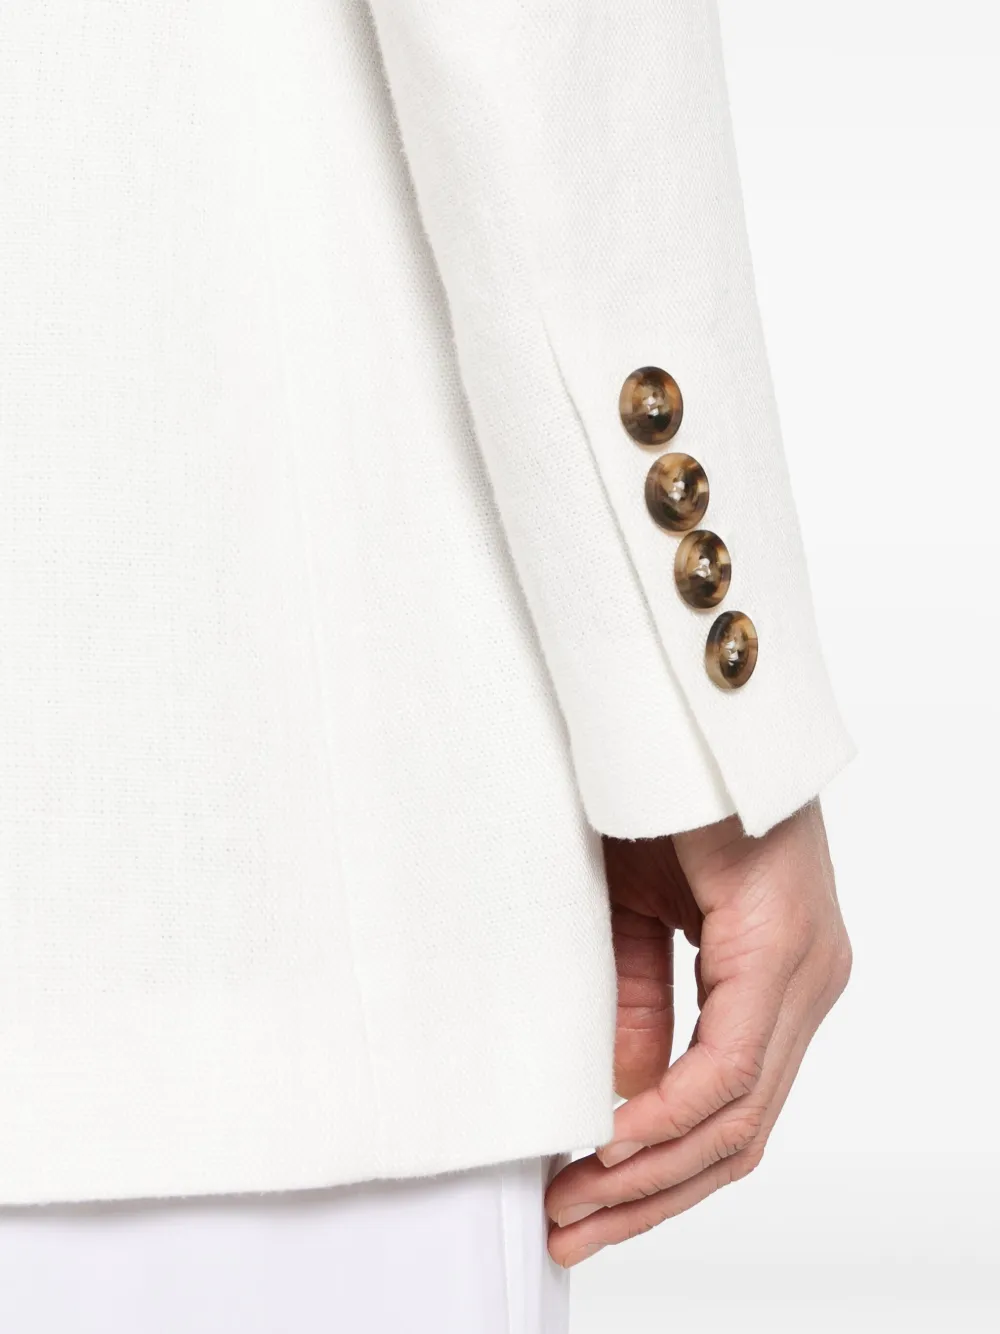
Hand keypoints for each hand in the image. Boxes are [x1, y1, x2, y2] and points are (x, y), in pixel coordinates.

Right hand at [545, 801, 850, 1266]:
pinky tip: (615, 1140)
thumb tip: (625, 1095)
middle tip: (572, 1227)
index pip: (731, 1114)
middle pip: (739, 1135)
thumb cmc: (666, 799)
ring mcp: (808, 972)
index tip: (583, 1202)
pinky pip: (734, 1065)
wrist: (687, 713)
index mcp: (779, 978)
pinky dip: (671, 1113)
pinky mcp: (788, 951)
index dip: (656, 1176)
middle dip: (649, 1195)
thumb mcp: (637, 917)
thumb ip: (640, 1002)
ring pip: (741, 1116)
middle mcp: (809, 984)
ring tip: (578, 1202)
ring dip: (654, 1171)